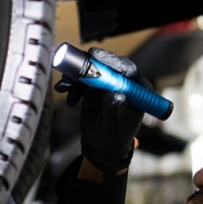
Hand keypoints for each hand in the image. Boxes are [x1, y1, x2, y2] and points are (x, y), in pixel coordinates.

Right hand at [55, 47, 144, 173]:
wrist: (101, 145)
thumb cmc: (114, 136)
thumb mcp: (114, 124)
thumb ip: (115, 108)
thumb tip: (115, 95)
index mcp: (138, 89)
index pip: (127, 68)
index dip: (110, 61)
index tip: (94, 58)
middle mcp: (125, 81)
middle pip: (107, 64)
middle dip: (87, 67)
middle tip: (71, 74)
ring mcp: (109, 81)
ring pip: (91, 68)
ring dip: (75, 75)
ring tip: (64, 87)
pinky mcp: (96, 84)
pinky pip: (82, 76)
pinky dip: (71, 81)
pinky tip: (64, 91)